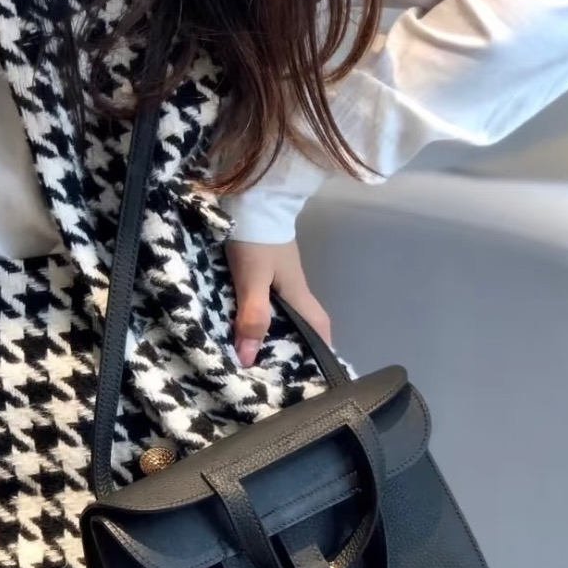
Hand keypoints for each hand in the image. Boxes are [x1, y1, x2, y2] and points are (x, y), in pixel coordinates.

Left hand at [225, 239, 332, 367]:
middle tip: (278, 367)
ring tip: (258, 349)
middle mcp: (294, 285)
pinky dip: (263, 311)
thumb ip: (253, 317)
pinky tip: (246, 318)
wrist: (252, 196)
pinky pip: (269, 294)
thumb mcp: (252, 280)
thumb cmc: (256, 240)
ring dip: (276, 327)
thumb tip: (249, 358)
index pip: (319, 325)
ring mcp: (281, 272)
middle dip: (296, 342)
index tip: (314, 371)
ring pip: (284, 307)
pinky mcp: (266, 262)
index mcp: (298, 292)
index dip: (321, 348)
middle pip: (302, 319)